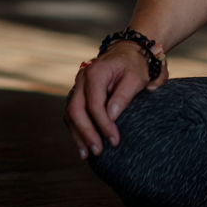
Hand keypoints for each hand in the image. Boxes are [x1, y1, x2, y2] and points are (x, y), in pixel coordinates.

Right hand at [64, 40, 168, 158]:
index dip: (103, 124)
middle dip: (86, 133)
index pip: (94, 103)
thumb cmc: (134, 65)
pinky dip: (77, 130)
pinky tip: (82, 145)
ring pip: (70, 114)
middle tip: (98, 151)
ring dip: (78, 135)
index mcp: (96, 72)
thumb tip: (111, 117)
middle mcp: (81, 79)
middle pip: (76, 110)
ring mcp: (77, 87)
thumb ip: (123, 96)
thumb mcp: (136, 77)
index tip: (114, 139)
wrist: (128, 52)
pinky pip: (73, 114)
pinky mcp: (78, 95)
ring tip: (87, 154)